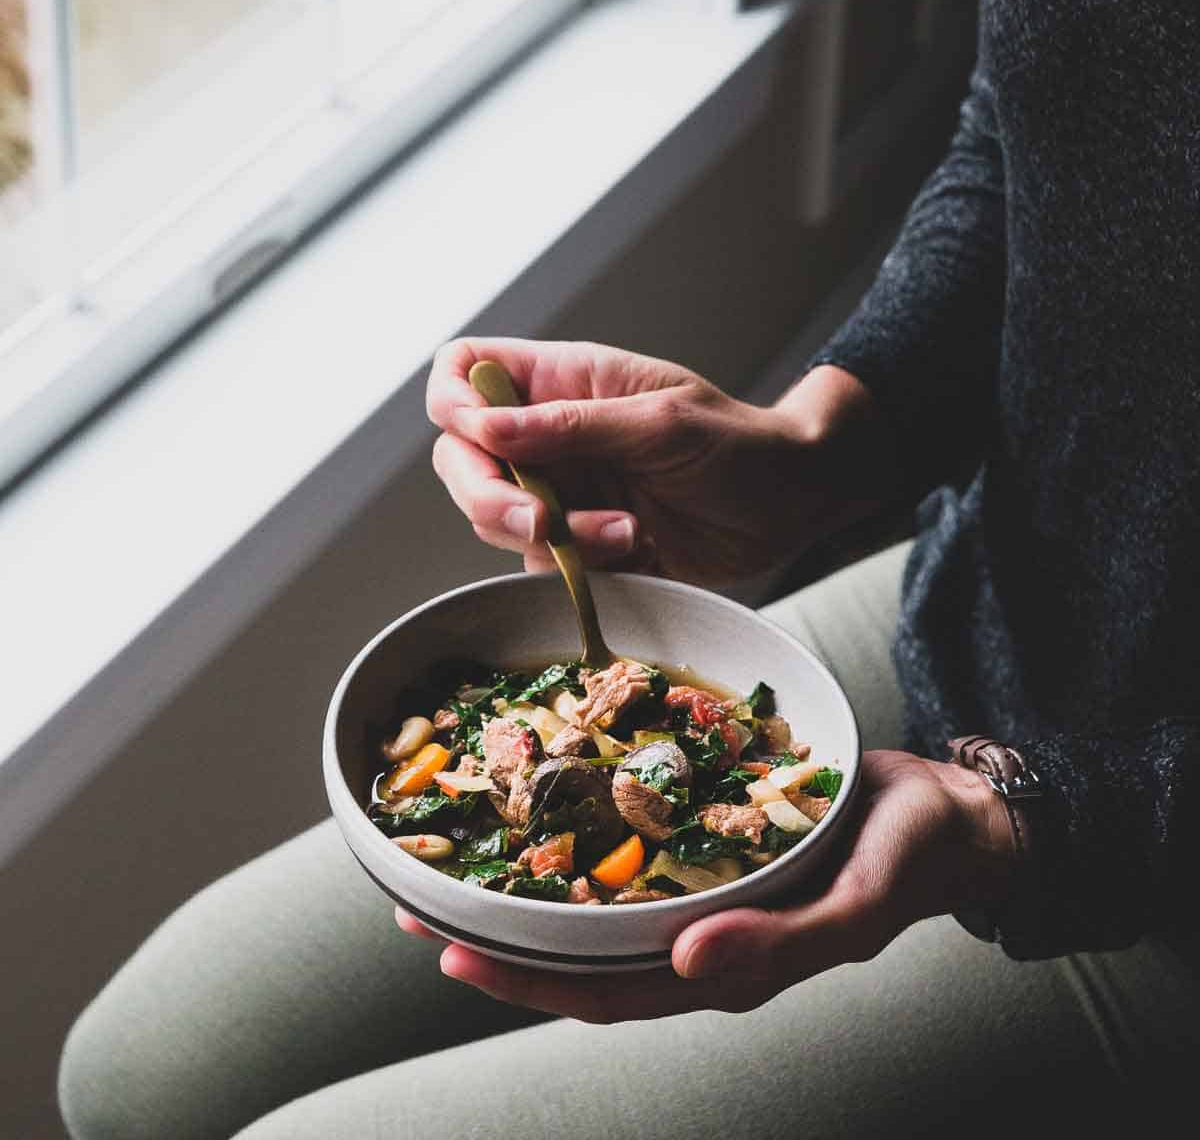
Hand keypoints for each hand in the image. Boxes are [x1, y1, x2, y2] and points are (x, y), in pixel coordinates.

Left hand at [395, 750, 1017, 1022]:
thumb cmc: (909, 861)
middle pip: (582, 956)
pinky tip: (543, 808)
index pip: (608, 993)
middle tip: (415, 902)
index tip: (451, 952)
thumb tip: (686, 964)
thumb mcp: (858, 906)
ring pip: (598, 906)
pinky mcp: (710, 838)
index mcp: (727, 966)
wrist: (949, 814)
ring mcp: (703, 886)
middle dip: (499, 941)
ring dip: (527, 891)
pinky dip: (580, 839)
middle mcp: (700, 933)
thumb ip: (780, 944)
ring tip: (456, 862)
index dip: (528, 983)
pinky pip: (633, 847)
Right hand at [426, 337, 899, 586]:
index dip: (456, 403)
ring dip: (553, 537)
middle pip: (461, 460)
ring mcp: (561, 490)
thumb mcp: (659, 422)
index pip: (465, 372)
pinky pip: (540, 564)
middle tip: (546, 523)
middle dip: (491, 499)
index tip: (484, 439)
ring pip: (496, 521)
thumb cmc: (736, 443)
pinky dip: (579, 566)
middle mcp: (548, 436)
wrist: (789, 503)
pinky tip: (636, 547)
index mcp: (562, 383)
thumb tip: (482, 425)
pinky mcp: (581, 542)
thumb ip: (571, 426)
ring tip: (626, 529)